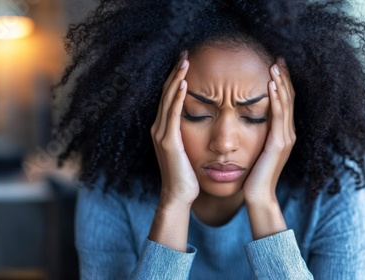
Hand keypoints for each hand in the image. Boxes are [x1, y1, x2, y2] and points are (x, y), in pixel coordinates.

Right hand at [151, 52, 199, 207]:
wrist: (178, 196)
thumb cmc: (187, 174)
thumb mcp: (189, 149)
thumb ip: (190, 134)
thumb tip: (205, 122)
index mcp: (165, 129)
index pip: (170, 97)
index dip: (177, 78)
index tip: (188, 62)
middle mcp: (159, 128)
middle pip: (166, 93)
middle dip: (176, 72)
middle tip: (185, 53)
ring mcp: (161, 134)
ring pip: (167, 99)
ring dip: (176, 79)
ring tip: (184, 62)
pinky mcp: (167, 141)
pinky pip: (172, 114)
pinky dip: (176, 98)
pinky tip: (183, 84)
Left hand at [243, 58, 294, 238]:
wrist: (257, 196)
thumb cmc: (253, 174)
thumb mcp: (257, 149)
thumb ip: (257, 134)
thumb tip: (248, 119)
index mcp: (283, 133)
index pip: (284, 102)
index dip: (282, 83)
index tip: (275, 65)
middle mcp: (288, 133)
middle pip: (288, 98)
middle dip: (284, 77)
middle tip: (278, 58)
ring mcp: (285, 138)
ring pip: (286, 104)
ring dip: (281, 83)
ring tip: (275, 65)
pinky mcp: (279, 143)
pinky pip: (279, 116)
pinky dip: (276, 99)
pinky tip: (271, 85)